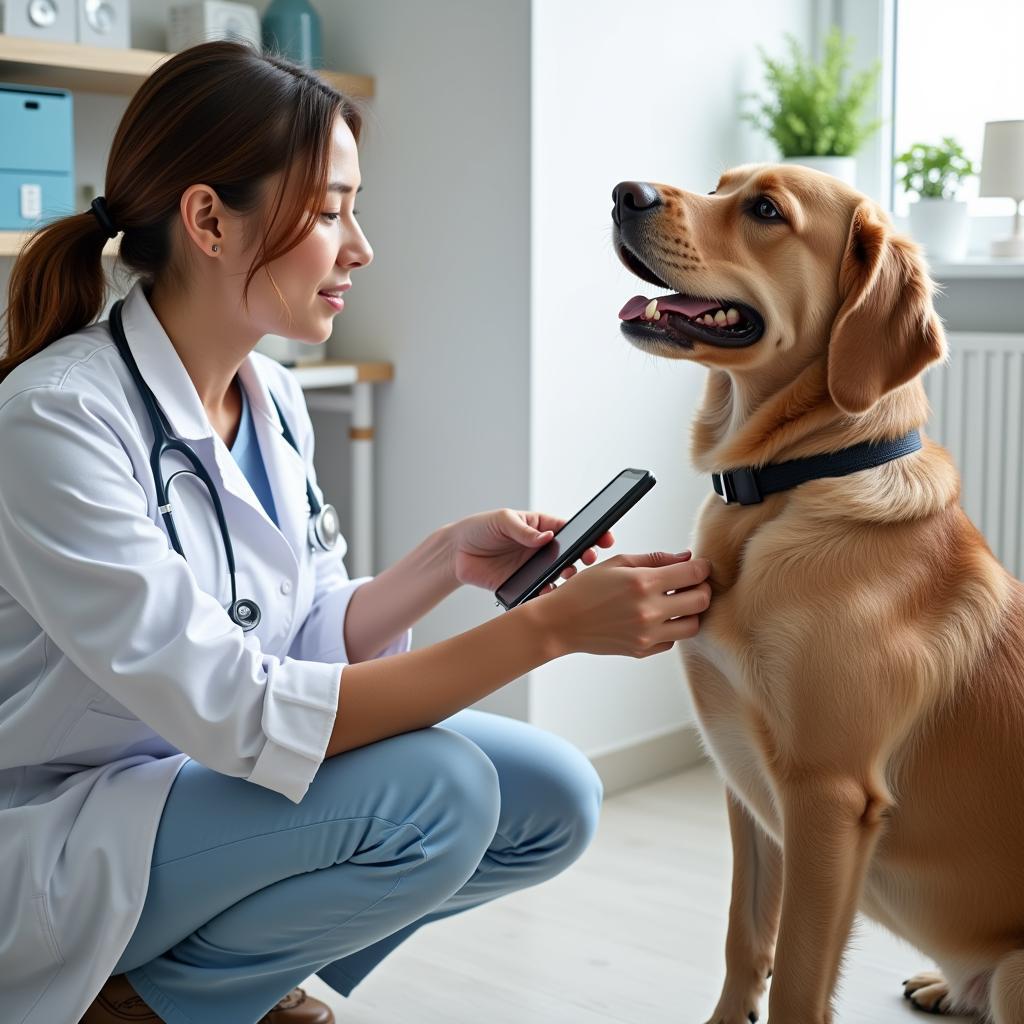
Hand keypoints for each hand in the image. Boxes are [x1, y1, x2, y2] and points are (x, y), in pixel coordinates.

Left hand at [448, 508, 613, 591]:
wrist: (456, 553)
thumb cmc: (480, 528)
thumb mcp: (501, 520)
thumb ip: (524, 529)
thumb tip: (546, 537)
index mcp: (541, 528)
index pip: (572, 530)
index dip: (590, 534)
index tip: (604, 538)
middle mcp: (542, 550)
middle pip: (571, 554)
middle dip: (585, 556)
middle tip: (590, 558)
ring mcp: (534, 569)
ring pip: (560, 576)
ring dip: (569, 577)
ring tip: (570, 576)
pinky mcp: (523, 586)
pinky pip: (541, 593)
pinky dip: (548, 596)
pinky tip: (550, 595)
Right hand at [528, 550, 712, 658]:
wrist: (561, 622)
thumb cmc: (584, 590)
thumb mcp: (617, 563)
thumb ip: (656, 559)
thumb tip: (685, 557)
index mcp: (643, 583)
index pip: (693, 573)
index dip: (702, 567)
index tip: (700, 566)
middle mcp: (648, 611)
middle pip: (701, 601)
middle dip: (702, 588)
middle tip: (693, 583)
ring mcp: (647, 634)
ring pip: (693, 625)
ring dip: (691, 612)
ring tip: (677, 603)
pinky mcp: (642, 650)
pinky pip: (673, 641)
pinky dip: (672, 629)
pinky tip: (658, 618)